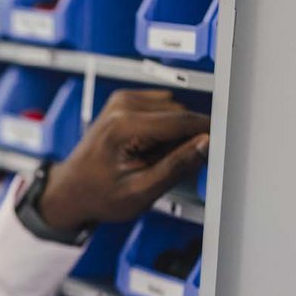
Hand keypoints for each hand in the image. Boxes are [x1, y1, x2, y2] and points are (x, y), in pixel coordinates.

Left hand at [38, 89, 209, 229]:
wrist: (71, 189)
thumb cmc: (98, 194)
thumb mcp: (141, 191)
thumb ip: (176, 166)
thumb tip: (205, 144)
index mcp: (124, 126)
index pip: (182, 120)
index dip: (207, 132)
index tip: (224, 144)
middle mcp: (122, 105)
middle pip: (179, 113)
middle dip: (184, 138)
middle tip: (167, 166)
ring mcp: (122, 100)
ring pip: (173, 109)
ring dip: (173, 133)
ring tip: (152, 158)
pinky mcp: (125, 101)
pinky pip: (162, 108)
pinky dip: (163, 127)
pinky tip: (147, 148)